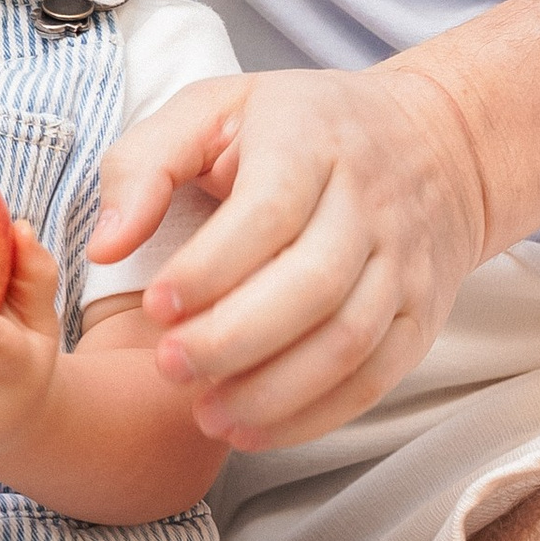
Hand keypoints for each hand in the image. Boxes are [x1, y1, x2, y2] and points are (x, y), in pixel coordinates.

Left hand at [90, 62, 487, 450]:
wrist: (434, 141)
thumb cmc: (296, 127)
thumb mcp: (212, 110)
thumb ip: (145, 165)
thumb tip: (105, 245)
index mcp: (311, 141)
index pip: (269, 212)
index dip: (211, 268)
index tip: (156, 307)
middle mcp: (370, 202)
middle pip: (312, 285)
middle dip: (234, 339)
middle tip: (170, 366)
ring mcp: (404, 263)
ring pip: (348, 341)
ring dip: (273, 392)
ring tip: (205, 413)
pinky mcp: (422, 315)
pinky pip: (375, 377)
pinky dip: (315, 416)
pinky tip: (255, 430)